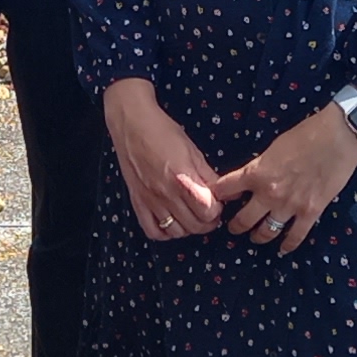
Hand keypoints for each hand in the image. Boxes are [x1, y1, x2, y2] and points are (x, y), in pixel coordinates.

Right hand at [105, 79, 223, 243]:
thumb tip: (224, 192)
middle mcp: (166, 194)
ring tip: (191, 216)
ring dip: (188, 228)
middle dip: (207, 221)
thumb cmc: (163, 132)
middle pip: (195, 225)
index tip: (217, 202)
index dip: (217, 209)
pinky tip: (171, 222)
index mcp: (183, 179)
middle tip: (208, 211)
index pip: (208, 211)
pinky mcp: (137, 202)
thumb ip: (207, 175)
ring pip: (176, 232)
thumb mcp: (193, 151)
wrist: (132, 124)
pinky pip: (152, 231)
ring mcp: (150, 200)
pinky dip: (164, 233)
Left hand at [209, 106, 356, 254]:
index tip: (217, 200)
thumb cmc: (305, 135)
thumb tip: (251, 178)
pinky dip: (287, 245)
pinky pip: (295, 237)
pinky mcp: (310, 212)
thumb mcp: (273, 148)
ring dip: (257, 237)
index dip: (218, 196)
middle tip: (233, 227)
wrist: (337, 138)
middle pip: (242, 220)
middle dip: (235, 226)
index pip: (225, 190)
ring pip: (266, 232)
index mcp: (256, 173)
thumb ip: (259, 166)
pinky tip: (282, 248)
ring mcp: (289, 206)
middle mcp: (269, 193)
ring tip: (255, 237)